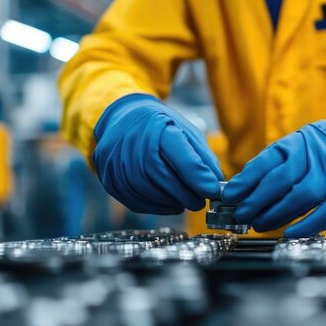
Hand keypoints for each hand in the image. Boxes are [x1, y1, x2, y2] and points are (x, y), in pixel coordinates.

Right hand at [92, 94, 223, 213]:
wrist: (122, 119)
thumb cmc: (161, 126)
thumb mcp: (186, 131)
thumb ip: (203, 157)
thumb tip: (216, 185)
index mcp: (157, 127)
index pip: (179, 155)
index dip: (198, 176)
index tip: (213, 190)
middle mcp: (132, 143)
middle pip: (162, 176)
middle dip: (186, 194)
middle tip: (200, 202)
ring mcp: (116, 161)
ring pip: (147, 192)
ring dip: (172, 203)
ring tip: (186, 202)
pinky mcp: (109, 178)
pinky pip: (134, 201)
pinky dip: (156, 207)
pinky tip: (169, 204)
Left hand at [221, 103, 325, 236]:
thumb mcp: (302, 144)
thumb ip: (276, 163)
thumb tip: (243, 188)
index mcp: (299, 141)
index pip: (267, 162)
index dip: (246, 181)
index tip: (230, 196)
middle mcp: (317, 153)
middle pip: (281, 180)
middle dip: (256, 201)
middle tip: (242, 215)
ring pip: (301, 196)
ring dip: (277, 215)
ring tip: (260, 224)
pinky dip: (307, 225)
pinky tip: (290, 233)